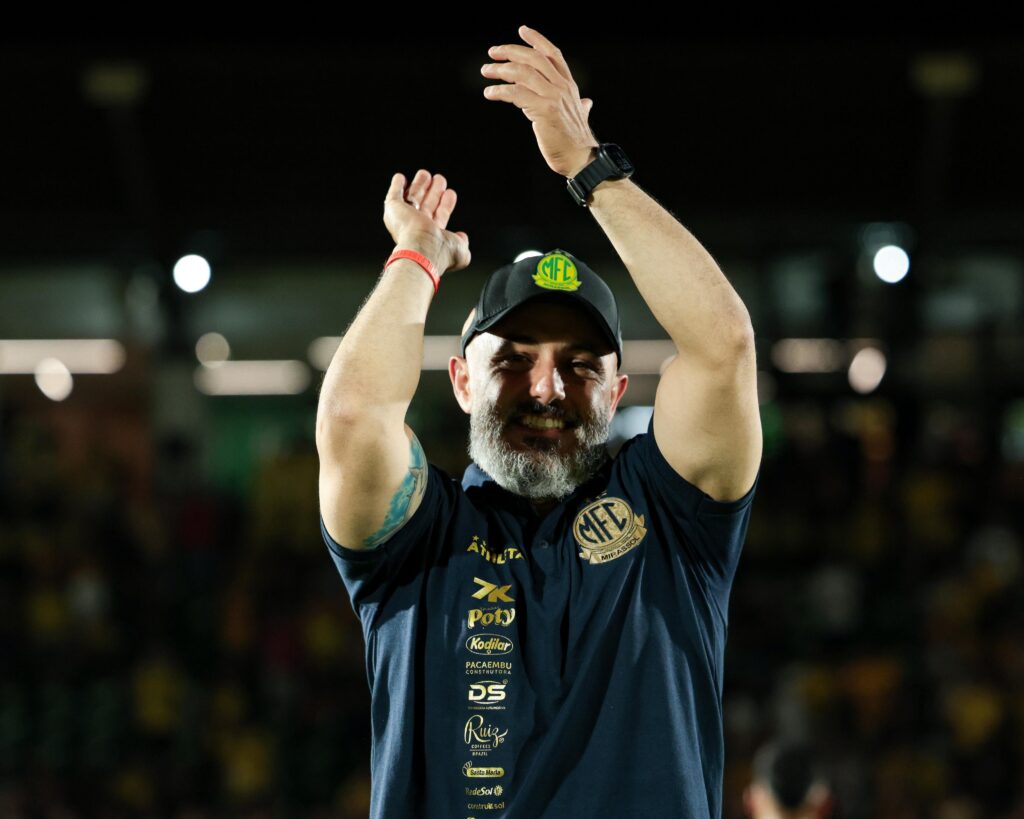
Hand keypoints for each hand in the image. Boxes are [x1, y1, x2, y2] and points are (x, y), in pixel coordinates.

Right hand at [384, 169, 470, 273]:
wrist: (421, 250)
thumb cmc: (441, 252)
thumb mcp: (460, 249)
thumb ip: (462, 242)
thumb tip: (462, 236)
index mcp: (432, 236)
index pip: (439, 216)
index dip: (445, 205)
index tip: (450, 193)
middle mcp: (418, 228)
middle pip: (426, 205)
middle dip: (433, 192)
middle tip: (439, 179)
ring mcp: (405, 218)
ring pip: (412, 198)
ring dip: (419, 185)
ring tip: (424, 174)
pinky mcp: (393, 210)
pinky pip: (394, 195)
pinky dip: (397, 186)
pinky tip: (400, 178)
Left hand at [481, 25, 598, 177]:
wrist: (581, 159)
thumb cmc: (576, 141)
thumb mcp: (580, 116)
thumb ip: (582, 106)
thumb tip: (587, 103)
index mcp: (569, 85)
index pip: (553, 54)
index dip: (537, 40)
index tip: (522, 30)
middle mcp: (562, 87)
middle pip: (533, 58)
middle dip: (510, 51)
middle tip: (492, 54)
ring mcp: (554, 97)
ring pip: (523, 73)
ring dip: (501, 70)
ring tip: (486, 72)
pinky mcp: (544, 110)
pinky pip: (517, 94)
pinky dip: (500, 91)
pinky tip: (490, 93)